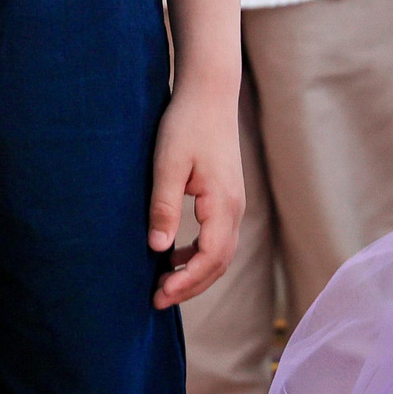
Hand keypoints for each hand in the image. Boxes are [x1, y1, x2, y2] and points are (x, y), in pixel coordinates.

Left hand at [148, 77, 242, 308]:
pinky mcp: (227, 196)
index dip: (186, 283)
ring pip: (221, 253)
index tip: (159, 296)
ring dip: (195, 272)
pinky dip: (199, 254)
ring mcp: (234, 203)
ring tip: (164, 283)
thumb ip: (164, 206)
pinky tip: (174, 255)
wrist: (209, 94)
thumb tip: (158, 249)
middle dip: (190, 286)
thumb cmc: (186, 124)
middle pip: (219, 263)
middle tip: (157, 299)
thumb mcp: (167, 165)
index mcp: (223, 204)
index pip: (210, 259)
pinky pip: (218, 237)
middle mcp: (235, 209)